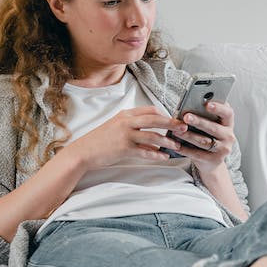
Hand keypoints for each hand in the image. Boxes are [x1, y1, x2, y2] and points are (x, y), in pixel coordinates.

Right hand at [62, 106, 184, 169]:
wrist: (83, 152)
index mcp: (125, 114)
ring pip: (153, 136)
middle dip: (172, 123)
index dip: (164, 114)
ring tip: (176, 145)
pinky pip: (145, 152)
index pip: (150, 110)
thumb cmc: (100, 141)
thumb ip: (134, 129)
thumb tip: (153, 138)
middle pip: (155, 119)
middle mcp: (126, 122)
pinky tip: (164, 157)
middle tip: (184, 128)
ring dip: (167, 141)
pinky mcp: (124, 148)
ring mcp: (125, 135)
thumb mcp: (116, 128)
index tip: (174, 119)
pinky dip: (157, 154)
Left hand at [168, 100, 236, 170]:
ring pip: (204, 142)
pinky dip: (186, 150)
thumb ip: (204, 115)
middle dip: (199, 122)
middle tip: (186, 117)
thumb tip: (189, 106)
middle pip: (214, 128)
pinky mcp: (214, 160)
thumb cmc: (208, 136)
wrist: (212, 160)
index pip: (228, 113)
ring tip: (176, 131)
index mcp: (228, 123)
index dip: (219, 108)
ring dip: (189, 136)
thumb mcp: (210, 124)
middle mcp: (228, 136)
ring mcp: (223, 149)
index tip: (207, 104)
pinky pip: (198, 154)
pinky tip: (176, 146)